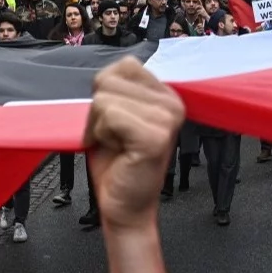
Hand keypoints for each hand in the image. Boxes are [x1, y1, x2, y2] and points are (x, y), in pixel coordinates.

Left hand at [83, 58, 183, 233]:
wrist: (125, 207)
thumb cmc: (117, 165)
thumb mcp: (117, 116)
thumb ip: (117, 90)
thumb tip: (103, 74)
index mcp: (166, 95)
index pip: (124, 65)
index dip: (106, 93)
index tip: (115, 123)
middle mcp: (172, 103)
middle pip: (109, 80)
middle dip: (99, 111)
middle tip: (115, 138)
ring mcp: (167, 119)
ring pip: (104, 98)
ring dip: (99, 125)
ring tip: (117, 145)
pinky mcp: (155, 137)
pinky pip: (108, 115)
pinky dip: (102, 135)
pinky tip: (118, 152)